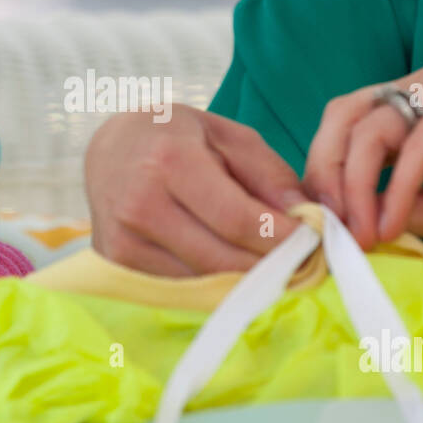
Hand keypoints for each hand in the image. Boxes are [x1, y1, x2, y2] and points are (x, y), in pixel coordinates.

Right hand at [85, 105, 304, 274]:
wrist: (110, 148)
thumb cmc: (175, 136)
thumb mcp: (227, 135)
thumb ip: (269, 174)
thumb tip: (307, 218)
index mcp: (170, 162)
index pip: (236, 219)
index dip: (281, 239)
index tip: (313, 243)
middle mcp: (141, 205)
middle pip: (222, 259)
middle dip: (271, 266)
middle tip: (303, 264)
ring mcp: (124, 240)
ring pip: (203, 281)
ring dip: (246, 281)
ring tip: (274, 267)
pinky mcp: (118, 264)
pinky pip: (181, 287)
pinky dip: (214, 284)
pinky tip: (234, 270)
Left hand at [303, 62, 422, 250]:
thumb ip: (383, 204)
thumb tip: (331, 222)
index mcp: (405, 109)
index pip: (339, 128)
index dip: (321, 176)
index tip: (320, 230)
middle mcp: (419, 88)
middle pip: (342, 119)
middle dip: (327, 178)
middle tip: (329, 230)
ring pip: (371, 129)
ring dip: (357, 189)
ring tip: (362, 235)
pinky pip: (416, 142)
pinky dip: (396, 187)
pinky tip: (390, 224)